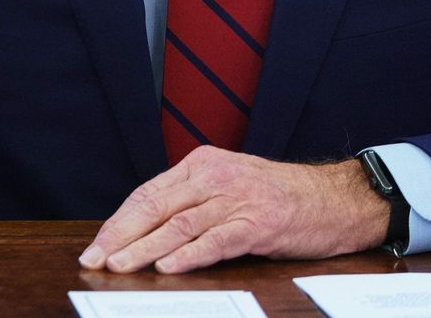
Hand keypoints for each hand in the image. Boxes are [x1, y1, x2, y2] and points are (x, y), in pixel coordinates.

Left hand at [78, 147, 389, 273]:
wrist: (334, 198)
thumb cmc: (279, 196)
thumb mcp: (229, 185)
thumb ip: (192, 200)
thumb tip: (145, 231)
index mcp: (202, 165)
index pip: (148, 193)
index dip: (119, 221)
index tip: (97, 245)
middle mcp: (214, 177)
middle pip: (156, 207)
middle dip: (121, 236)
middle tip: (95, 259)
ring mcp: (236, 199)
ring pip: (179, 224)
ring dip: (145, 248)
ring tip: (121, 265)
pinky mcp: (258, 223)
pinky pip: (216, 240)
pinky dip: (189, 255)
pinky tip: (168, 266)